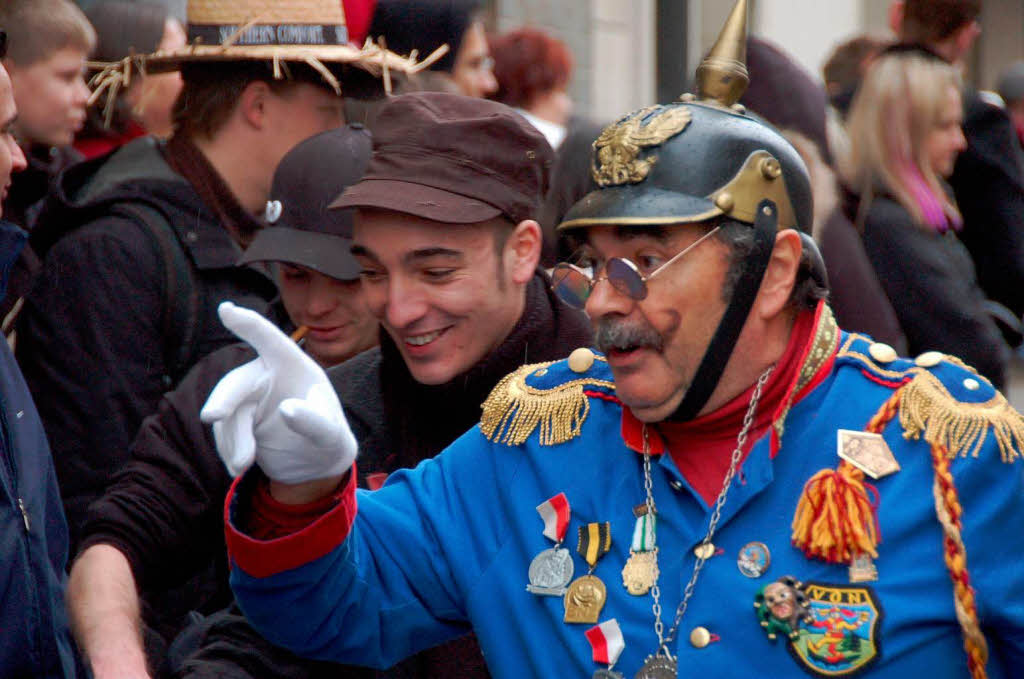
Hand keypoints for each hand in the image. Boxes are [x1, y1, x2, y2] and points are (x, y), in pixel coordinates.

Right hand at [201, 302, 356, 483]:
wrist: (315, 464)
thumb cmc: (329, 440)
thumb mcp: (330, 435)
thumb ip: (314, 421)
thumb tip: (286, 409)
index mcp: (294, 367)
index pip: (270, 341)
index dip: (249, 323)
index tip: (226, 309)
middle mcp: (268, 376)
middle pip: (238, 382)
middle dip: (224, 399)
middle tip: (211, 416)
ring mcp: (250, 397)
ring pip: (227, 412)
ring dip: (231, 439)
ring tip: (242, 465)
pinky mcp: (237, 418)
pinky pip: (223, 430)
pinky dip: (227, 449)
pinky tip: (238, 465)